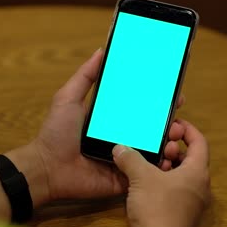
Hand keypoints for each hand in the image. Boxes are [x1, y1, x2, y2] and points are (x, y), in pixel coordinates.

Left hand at [7, 48, 185, 205]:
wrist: (48, 169)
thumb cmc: (56, 132)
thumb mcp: (68, 98)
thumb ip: (85, 76)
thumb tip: (102, 50)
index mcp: (111, 118)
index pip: (140, 106)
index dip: (157, 100)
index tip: (174, 93)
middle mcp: (121, 135)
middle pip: (152, 127)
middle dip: (170, 121)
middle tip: (178, 118)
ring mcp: (125, 157)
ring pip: (154, 149)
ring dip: (169, 142)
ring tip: (175, 136)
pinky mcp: (124, 176)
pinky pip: (146, 172)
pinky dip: (161, 166)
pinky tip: (170, 158)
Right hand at [112, 120, 210, 226]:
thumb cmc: (158, 209)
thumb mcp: (141, 178)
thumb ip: (131, 158)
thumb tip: (120, 148)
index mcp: (197, 172)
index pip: (199, 142)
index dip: (188, 129)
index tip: (173, 123)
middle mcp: (199, 185)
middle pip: (190, 157)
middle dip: (172, 147)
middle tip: (156, 144)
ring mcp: (191, 201)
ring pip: (181, 174)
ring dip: (165, 165)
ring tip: (147, 162)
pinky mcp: (181, 212)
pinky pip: (175, 189)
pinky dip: (162, 180)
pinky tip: (144, 182)